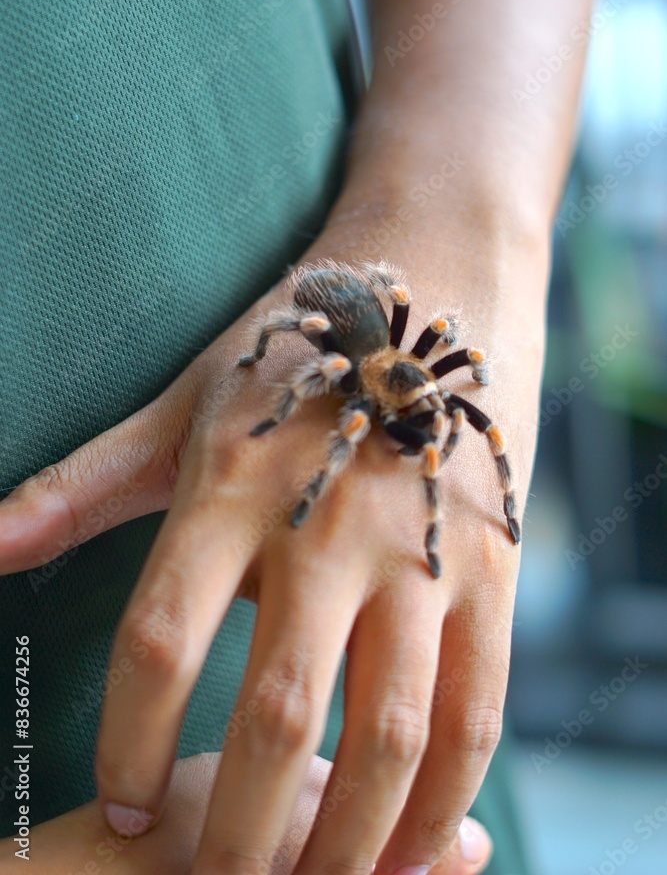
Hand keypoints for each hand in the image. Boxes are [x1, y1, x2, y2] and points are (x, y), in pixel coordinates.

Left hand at [0, 221, 538, 874]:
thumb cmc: (292, 361)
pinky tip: (407, 848)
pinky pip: (478, 708)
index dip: (133, 745)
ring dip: (346, 841)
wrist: (432, 298)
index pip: (161, 642)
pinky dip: (445, 799)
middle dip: (240, 836)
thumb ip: (82, 489)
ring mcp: (419, 550)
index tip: (130, 812)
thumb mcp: (183, 412)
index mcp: (232, 485)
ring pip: (388, 731)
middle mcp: (328, 524)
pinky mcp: (492, 568)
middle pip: (275, 713)